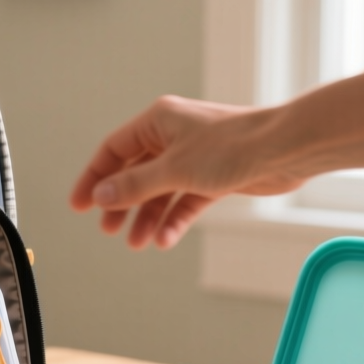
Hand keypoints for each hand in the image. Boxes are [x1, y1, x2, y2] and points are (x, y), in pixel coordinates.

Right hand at [69, 96, 305, 249]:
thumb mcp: (175, 169)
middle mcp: (174, 136)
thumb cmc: (233, 147)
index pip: (114, 149)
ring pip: (161, 190)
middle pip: (135, 171)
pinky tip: (165, 239)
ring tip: (136, 242)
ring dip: (148, 216)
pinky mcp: (216, 176)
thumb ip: (136, 185)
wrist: (284, 150)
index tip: (79, 206)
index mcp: (159, 121)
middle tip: (108, 229)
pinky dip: (175, 219)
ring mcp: (196, 157)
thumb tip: (101, 195)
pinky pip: (186, 200)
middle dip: (121, 202)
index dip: (94, 177)